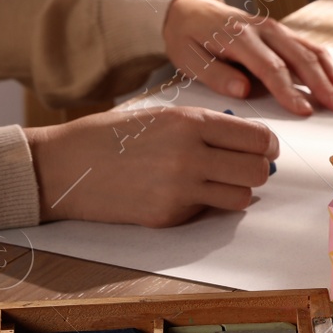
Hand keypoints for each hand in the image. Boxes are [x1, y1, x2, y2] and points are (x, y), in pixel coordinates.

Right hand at [26, 108, 278, 225]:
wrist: (65, 166)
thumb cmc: (113, 136)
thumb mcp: (164, 117)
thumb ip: (207, 127)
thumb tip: (250, 142)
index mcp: (191, 122)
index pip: (257, 137)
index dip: (267, 145)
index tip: (264, 149)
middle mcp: (190, 154)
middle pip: (257, 170)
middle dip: (257, 170)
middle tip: (244, 167)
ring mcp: (180, 189)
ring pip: (242, 196)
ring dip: (237, 190)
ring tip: (218, 183)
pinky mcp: (168, 216)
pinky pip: (209, 212)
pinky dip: (208, 205)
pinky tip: (186, 194)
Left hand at [162, 0, 332, 114]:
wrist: (190, 10)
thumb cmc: (189, 38)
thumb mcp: (188, 59)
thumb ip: (215, 75)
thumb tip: (243, 90)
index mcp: (239, 37)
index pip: (270, 67)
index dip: (289, 91)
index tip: (304, 111)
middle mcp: (264, 29)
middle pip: (301, 58)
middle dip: (324, 85)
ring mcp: (277, 29)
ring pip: (313, 51)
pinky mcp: (284, 33)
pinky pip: (313, 47)